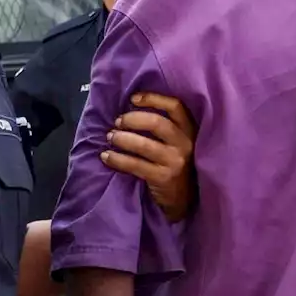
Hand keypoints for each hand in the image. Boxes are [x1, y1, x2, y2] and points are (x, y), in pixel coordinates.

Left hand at [102, 92, 196, 221]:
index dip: (153, 98)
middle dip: (132, 119)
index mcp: (189, 129)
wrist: (183, 196)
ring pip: (143, 144)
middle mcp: (185, 143)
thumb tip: (131, 107)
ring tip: (110, 137)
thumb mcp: (177, 141)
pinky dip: (117, 159)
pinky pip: (135, 165)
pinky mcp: (163, 177)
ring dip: (122, 138)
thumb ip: (164, 125)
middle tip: (117, 122)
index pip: (175, 106)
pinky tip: (106, 156)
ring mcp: (175, 161)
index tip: (133, 99)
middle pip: (156, 123)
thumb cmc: (174, 161)